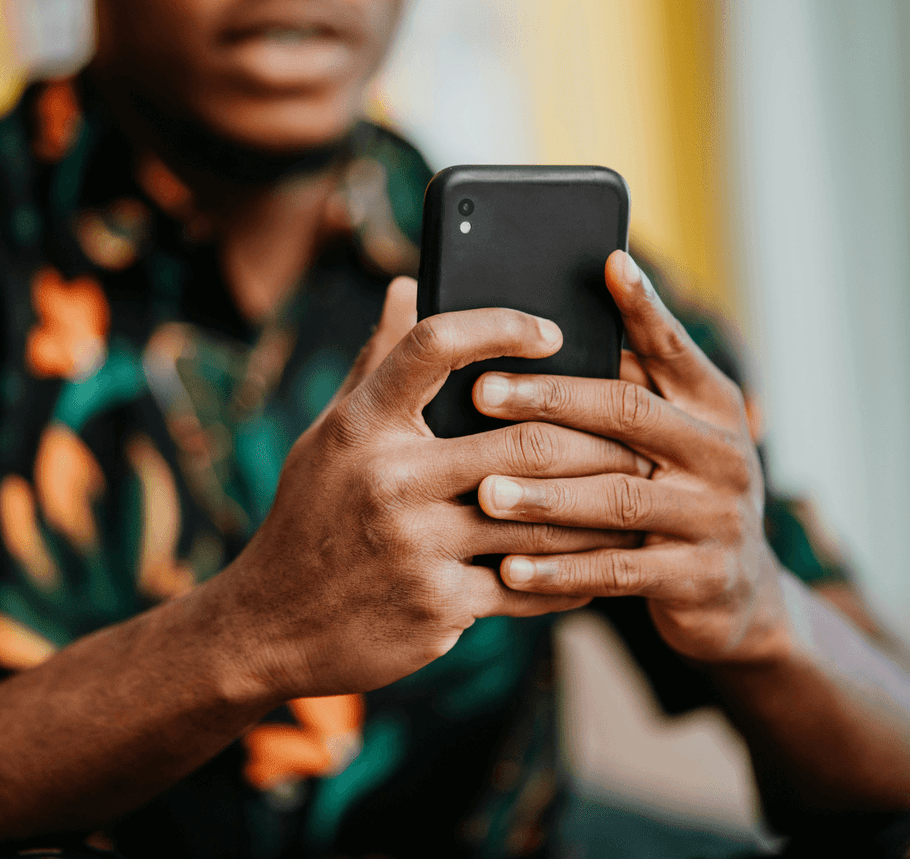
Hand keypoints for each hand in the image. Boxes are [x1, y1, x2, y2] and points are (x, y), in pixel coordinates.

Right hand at [217, 277, 646, 699]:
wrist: (272, 625)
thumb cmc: (311, 516)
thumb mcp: (329, 435)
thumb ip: (378, 363)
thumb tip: (409, 285)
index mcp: (363, 425)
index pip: (434, 346)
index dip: (501, 327)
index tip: (552, 332)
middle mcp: (390, 478)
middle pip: (523, 441)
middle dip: (594, 438)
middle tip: (638, 432)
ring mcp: (417, 545)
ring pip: (539, 517)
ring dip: (599, 509)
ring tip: (635, 494)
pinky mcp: (439, 605)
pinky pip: (528, 585)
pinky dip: (572, 576)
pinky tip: (601, 565)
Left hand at [470, 251, 791, 665]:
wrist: (739, 595)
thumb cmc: (676, 493)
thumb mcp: (671, 435)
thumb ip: (629, 384)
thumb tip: (545, 323)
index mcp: (712, 404)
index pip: (673, 346)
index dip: (644, 307)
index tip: (608, 263)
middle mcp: (721, 452)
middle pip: (630, 413)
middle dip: (550, 401)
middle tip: (481, 393)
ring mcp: (716, 516)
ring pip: (618, 497)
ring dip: (546, 495)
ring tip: (483, 492)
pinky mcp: (699, 577)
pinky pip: (617, 570)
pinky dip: (561, 571)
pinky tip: (509, 569)